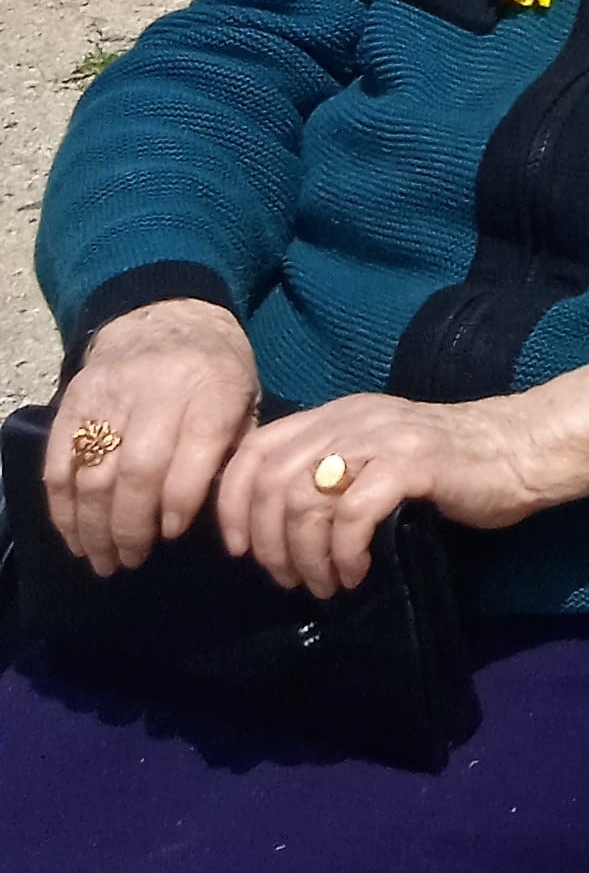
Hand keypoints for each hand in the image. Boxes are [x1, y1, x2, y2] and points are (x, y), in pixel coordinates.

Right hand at [47, 295, 259, 573]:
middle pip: (138, 470)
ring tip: (102, 559)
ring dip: (93, 527)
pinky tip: (74, 535)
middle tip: (130, 560)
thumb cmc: (215, 369)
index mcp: (212, 386)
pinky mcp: (76, 397)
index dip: (180, 502)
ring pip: (95, 472)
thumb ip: (234, 451)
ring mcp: (112, 391)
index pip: (195, 452)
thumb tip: (224, 519)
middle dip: (131, 526)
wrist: (169, 312)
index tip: (172, 534)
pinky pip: (60, 461)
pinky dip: (63, 506)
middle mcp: (160, 386)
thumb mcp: (244, 397)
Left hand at [216, 358, 588, 595]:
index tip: (241, 551)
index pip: (255, 449)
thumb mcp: (375, 459)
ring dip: (306, 556)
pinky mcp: (413, 463)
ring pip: (305, 498)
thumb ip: (331, 473)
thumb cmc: (447, 468)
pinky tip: (358, 572)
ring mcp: (383, 438)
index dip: (231, 504)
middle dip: (268, 543)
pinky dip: (344, 553)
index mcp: (337, 414)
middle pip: (271, 480)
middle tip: (291, 579)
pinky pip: (353, 513)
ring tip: (327, 584)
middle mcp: (352, 418)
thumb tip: (272, 529)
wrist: (519, 450)